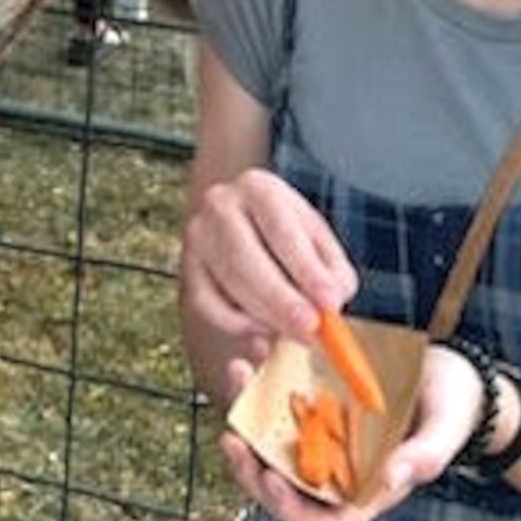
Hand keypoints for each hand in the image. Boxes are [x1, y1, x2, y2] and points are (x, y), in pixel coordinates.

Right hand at [180, 168, 358, 405]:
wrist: (244, 218)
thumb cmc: (288, 231)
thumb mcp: (318, 237)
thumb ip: (333, 269)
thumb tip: (330, 306)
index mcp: (258, 187)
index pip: (282, 230)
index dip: (306, 270)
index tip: (330, 302)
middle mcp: (219, 205)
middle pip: (246, 259)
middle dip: (281, 300)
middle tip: (310, 329)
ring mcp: (198, 237)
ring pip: (228, 285)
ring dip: (265, 316)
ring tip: (297, 333)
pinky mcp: (187, 269)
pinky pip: (207, 305)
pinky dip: (236, 325)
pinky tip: (263, 331)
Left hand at [220, 338, 489, 520]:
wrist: (452, 373)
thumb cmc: (455, 408)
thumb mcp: (446, 429)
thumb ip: (425, 456)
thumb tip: (392, 479)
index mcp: (368, 492)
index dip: (290, 511)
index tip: (270, 478)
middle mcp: (338, 473)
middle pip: (283, 488)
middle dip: (250, 466)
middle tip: (232, 435)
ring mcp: (325, 441)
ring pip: (272, 445)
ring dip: (248, 418)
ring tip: (238, 374)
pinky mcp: (318, 408)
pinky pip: (281, 406)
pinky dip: (265, 384)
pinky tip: (258, 352)